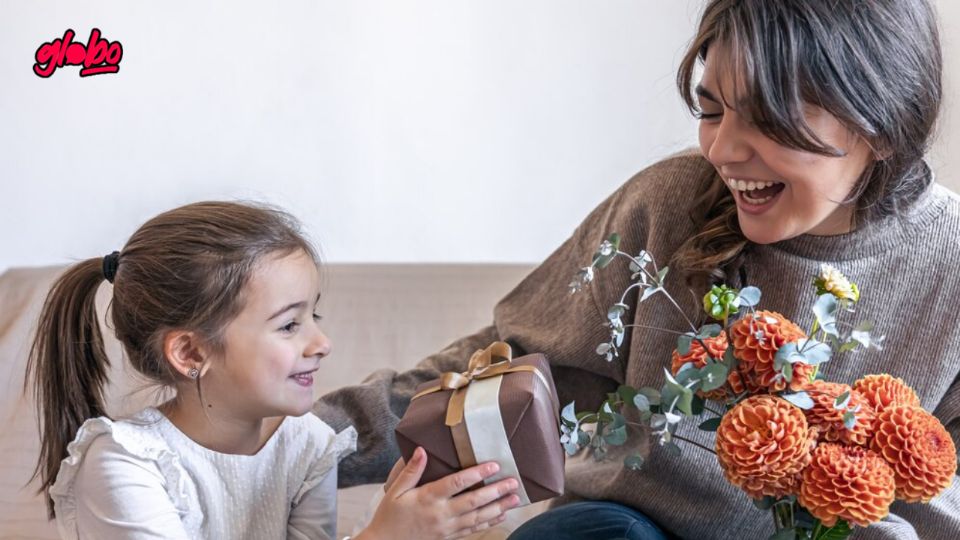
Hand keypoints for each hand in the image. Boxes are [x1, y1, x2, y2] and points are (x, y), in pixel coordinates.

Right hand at [357, 447, 520, 539]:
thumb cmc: (389, 515)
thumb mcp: (395, 491)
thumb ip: (411, 471)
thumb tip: (422, 450)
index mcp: (427, 498)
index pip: (456, 483)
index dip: (476, 474)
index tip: (493, 465)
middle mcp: (441, 514)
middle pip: (473, 501)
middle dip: (495, 491)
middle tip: (513, 481)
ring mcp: (447, 528)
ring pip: (477, 517)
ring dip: (498, 507)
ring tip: (515, 498)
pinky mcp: (449, 537)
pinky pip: (473, 529)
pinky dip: (489, 523)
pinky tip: (502, 515)